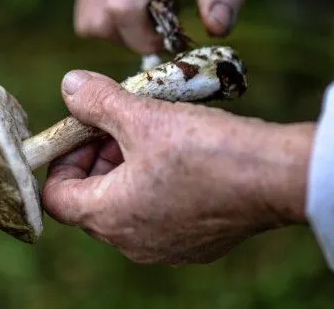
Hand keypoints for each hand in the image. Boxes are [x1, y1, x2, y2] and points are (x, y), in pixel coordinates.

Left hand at [42, 70, 314, 264]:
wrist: (276, 177)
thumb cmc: (207, 150)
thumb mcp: (145, 116)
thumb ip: (99, 102)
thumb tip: (69, 86)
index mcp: (110, 217)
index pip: (56, 195)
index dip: (64, 156)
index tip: (87, 128)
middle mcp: (133, 242)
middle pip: (93, 198)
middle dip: (100, 156)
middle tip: (123, 123)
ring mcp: (167, 248)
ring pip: (128, 205)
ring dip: (131, 168)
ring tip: (156, 132)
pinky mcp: (197, 243)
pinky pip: (162, 214)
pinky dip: (161, 185)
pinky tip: (185, 156)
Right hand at [73, 0, 253, 53]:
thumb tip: (216, 30)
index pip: (123, 10)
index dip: (144, 38)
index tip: (172, 38)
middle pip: (97, 22)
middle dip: (131, 38)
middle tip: (164, 26)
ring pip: (87, 19)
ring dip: (121, 28)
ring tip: (155, 7)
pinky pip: (88, 3)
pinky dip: (112, 12)